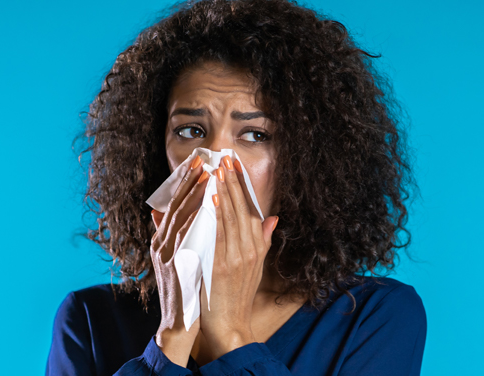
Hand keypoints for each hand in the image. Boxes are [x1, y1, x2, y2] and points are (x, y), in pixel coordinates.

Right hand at [150, 156, 208, 366]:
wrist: (180, 324)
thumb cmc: (184, 291)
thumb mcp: (174, 259)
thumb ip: (171, 235)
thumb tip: (162, 211)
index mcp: (162, 241)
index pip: (174, 205)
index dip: (185, 182)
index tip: (198, 161)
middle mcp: (161, 245)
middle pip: (175, 206)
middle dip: (189, 182)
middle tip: (203, 159)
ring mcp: (167, 256)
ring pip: (181, 219)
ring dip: (194, 196)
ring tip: (207, 175)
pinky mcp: (177, 268)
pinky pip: (187, 239)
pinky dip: (196, 221)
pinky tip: (207, 207)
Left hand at [199, 156, 279, 358]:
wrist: (229, 325)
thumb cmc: (237, 296)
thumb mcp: (255, 267)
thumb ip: (262, 241)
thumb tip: (272, 217)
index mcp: (257, 247)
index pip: (251, 208)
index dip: (242, 185)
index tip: (234, 164)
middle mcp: (250, 250)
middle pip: (241, 208)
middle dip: (232, 181)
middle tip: (224, 157)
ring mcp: (236, 258)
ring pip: (230, 217)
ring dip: (224, 192)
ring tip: (217, 170)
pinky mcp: (221, 267)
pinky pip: (218, 235)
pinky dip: (215, 215)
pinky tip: (211, 199)